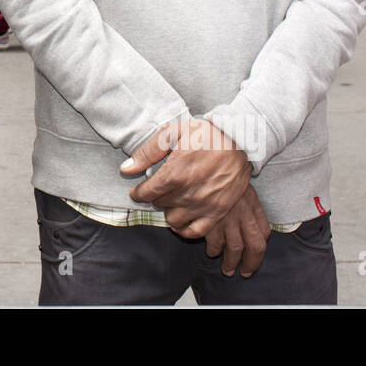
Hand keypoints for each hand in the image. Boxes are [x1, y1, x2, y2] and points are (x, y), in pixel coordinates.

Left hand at [120, 118, 251, 238]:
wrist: (239, 140)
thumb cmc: (206, 133)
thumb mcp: (173, 133)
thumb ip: (148, 152)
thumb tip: (126, 169)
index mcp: (174, 174)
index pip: (146, 193)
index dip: (139, 192)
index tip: (139, 191)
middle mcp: (187, 193)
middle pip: (159, 204)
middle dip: (156, 197)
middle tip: (160, 189)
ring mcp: (203, 205)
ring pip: (173, 220)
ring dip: (169, 211)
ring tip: (172, 200)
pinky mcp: (218, 212)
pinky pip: (195, 231)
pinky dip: (185, 229)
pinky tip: (182, 220)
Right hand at [202, 184, 268, 276]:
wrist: (209, 164)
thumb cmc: (226, 179)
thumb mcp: (245, 189)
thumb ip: (253, 209)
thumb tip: (261, 230)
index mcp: (254, 206)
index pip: (265, 233)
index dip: (261, 248)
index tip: (255, 256)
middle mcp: (244, 215)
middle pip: (254, 247)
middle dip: (251, 264)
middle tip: (245, 272)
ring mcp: (227, 219)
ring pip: (234, 249)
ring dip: (231, 263)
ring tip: (228, 269)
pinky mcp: (210, 221)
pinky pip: (214, 243)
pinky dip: (214, 251)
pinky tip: (212, 252)